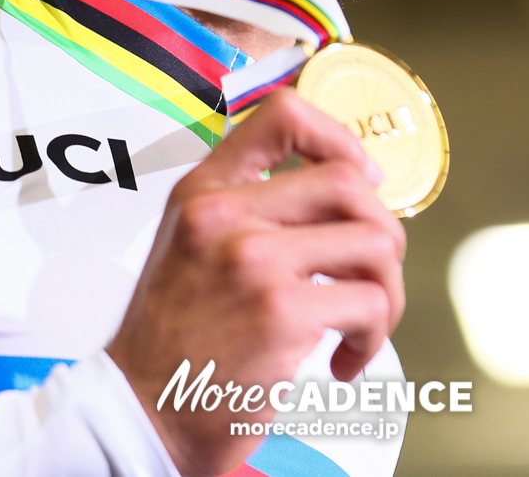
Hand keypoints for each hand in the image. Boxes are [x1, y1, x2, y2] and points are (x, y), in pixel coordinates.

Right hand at [107, 89, 406, 476]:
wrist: (142, 413)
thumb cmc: (176, 338)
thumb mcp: (191, 243)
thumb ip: (250, 206)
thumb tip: (349, 184)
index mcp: (205, 190)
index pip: (284, 115)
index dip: (340, 138)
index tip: (360, 177)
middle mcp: (225, 214)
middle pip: (349, 182)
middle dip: (382, 229)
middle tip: (370, 272)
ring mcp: (254, 260)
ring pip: (375, 241)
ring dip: (386, 291)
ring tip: (361, 324)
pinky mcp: (282, 313)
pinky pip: (371, 302)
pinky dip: (373, 338)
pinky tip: (342, 360)